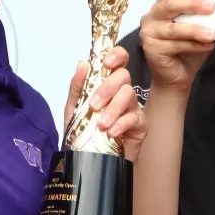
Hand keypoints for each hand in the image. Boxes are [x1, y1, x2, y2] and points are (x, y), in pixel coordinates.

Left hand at [63, 46, 147, 161]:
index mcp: (107, 84)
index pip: (118, 60)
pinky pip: (135, 118)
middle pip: (124, 76)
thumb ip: (77, 87)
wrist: (88, 159)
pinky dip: (121, 124)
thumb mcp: (74, 108)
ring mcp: (133, 108)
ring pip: (129, 95)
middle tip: (94, 105)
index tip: (106, 63)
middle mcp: (122, 92)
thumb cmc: (83, 132)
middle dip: (107, 88)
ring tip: (101, 124)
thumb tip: (82, 63)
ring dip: (113, 109)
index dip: (116, 55)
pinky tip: (111, 133)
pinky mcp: (140, 125)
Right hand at [138, 0, 214, 92]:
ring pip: (174, 28)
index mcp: (162, 6)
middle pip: (170, 4)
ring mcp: (148, 33)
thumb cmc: (187, 49)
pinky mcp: (151, 48)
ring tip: (213, 34)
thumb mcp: (196, 27)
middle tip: (212, 6)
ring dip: (196, 30)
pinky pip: (175, 45)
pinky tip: (208, 46)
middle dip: (192, 4)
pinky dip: (194, 45)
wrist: (176, 77)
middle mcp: (151, 16)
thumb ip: (203, 15)